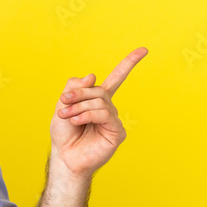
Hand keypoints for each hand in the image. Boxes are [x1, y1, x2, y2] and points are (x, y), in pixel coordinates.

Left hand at [50, 47, 147, 178]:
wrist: (65, 157)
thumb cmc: (64, 134)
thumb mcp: (63, 105)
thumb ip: (74, 88)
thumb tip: (93, 76)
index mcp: (97, 100)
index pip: (116, 78)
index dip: (129, 63)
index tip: (144, 50)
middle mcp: (108, 108)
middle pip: (98, 89)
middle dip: (78, 93)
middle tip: (63, 103)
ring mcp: (114, 120)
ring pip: (100, 101)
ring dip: (79, 106)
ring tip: (66, 116)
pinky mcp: (117, 132)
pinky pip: (104, 114)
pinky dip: (87, 114)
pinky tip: (77, 121)